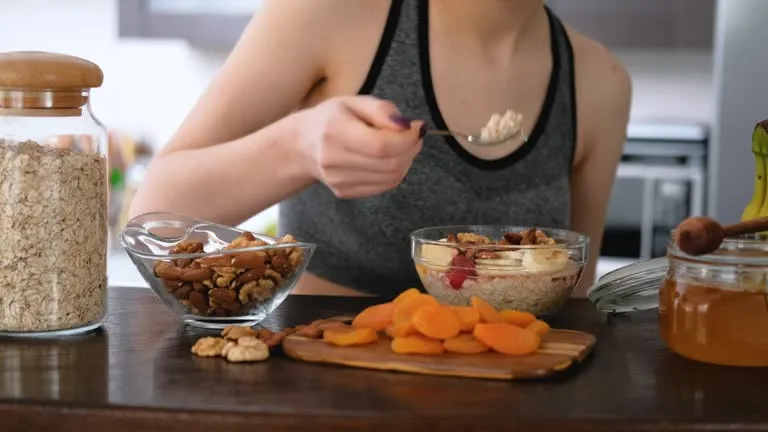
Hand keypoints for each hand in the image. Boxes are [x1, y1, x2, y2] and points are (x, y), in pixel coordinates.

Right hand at [296, 95, 424, 198]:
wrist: (302, 146)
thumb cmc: (331, 118)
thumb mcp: (354, 102)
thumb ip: (381, 110)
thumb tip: (406, 126)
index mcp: (335, 131)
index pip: (381, 146)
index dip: (407, 139)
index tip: (418, 127)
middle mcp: (333, 160)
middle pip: (389, 164)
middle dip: (411, 149)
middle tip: (414, 136)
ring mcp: (338, 181)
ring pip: (391, 178)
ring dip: (406, 161)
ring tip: (402, 145)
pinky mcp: (344, 192)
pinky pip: (383, 186)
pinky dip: (395, 172)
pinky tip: (391, 158)